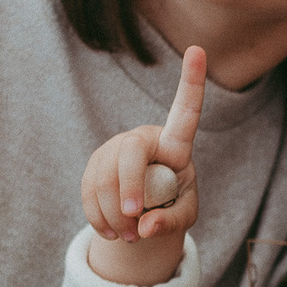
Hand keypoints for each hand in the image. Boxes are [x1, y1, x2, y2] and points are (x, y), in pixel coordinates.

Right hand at [81, 46, 205, 284]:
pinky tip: (110, 232)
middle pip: (130, 151)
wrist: (145, 210)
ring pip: (104, 176)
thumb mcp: (184, 216)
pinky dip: (97, 216)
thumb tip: (145, 226)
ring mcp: (114, 147)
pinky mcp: (94, 164)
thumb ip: (171, 222)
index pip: (185, 112)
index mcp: (174, 143)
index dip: (191, 82)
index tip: (197, 50)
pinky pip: (88, 189)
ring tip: (130, 237)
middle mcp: (143, 137)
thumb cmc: (173, 204)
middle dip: (129, 187)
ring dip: (114, 214)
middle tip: (134, 219)